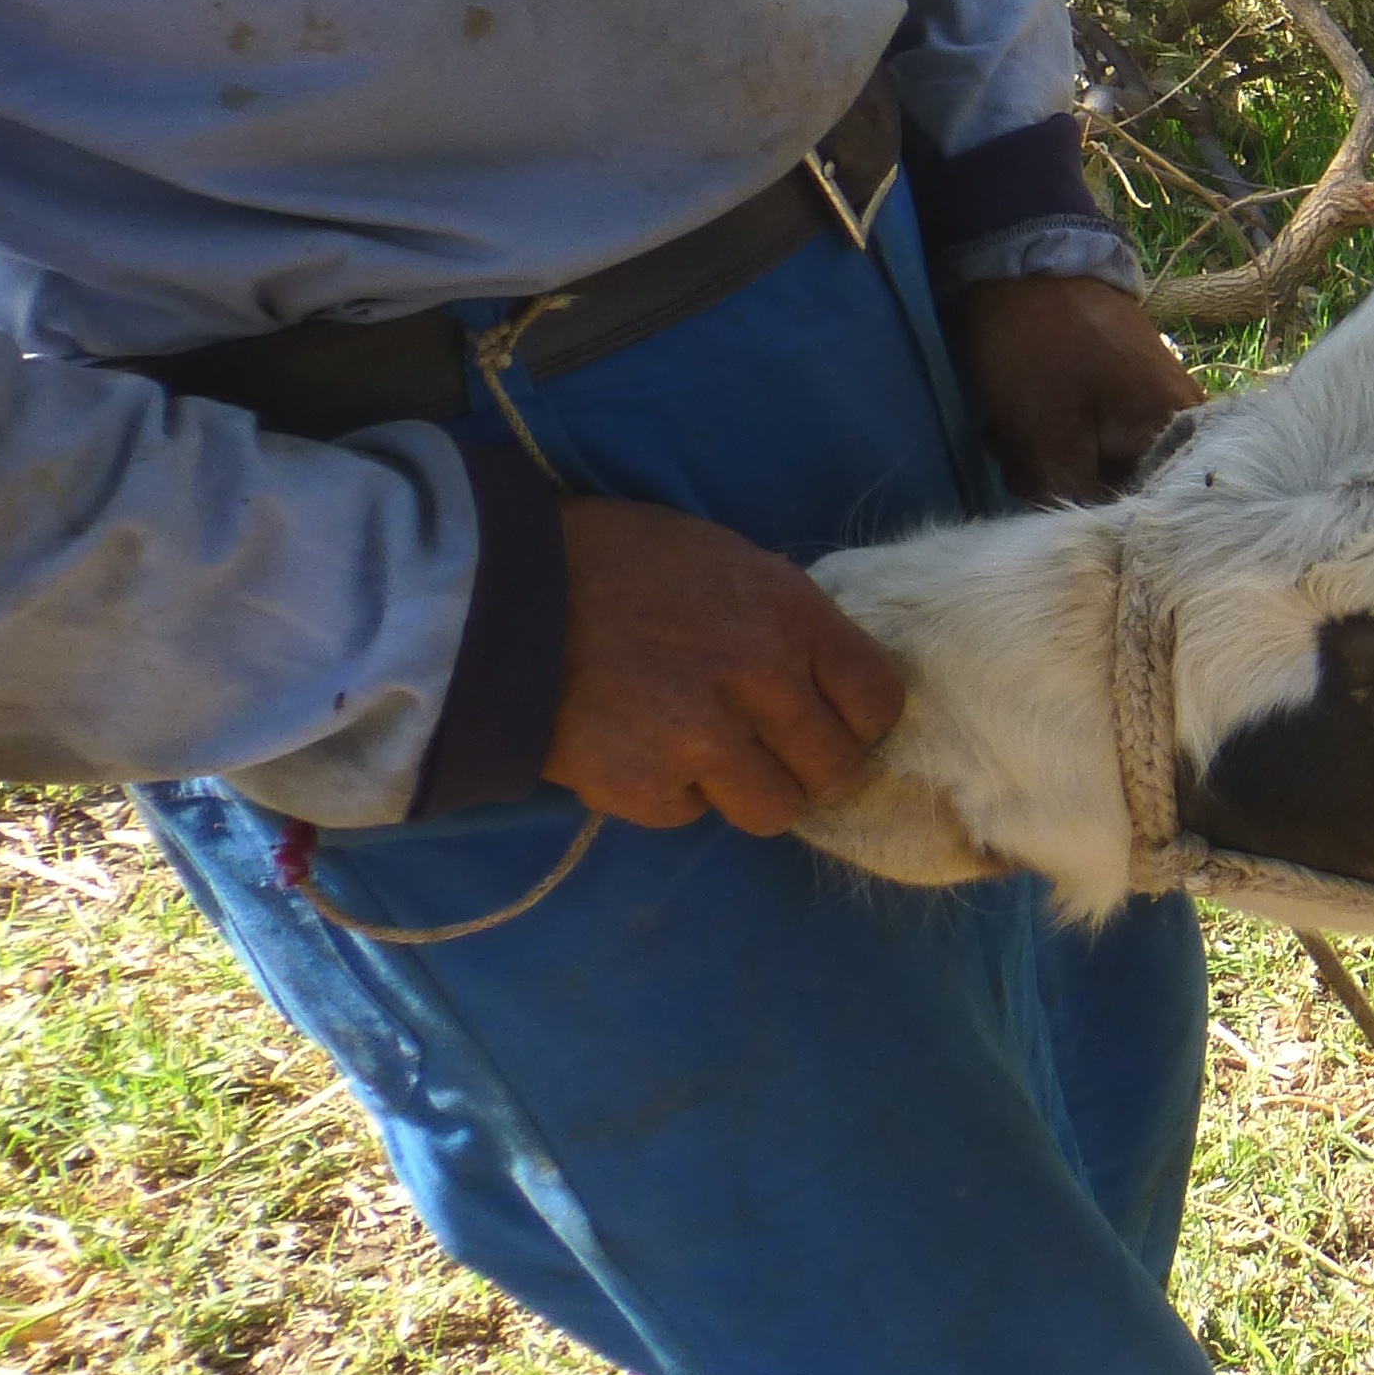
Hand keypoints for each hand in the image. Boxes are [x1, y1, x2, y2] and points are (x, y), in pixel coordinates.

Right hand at [549, 497, 909, 832]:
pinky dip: (670, 793)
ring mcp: (704, 739)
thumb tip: (822, 675)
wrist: (495, 594)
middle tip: (771, 752)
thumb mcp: (725, 561)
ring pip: (774, 809)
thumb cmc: (614, 560)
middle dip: (808, 767)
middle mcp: (762, 681)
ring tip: (706, 758)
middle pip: (834, 769)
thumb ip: (783, 620)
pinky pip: (690, 814)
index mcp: (791, 615)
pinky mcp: (644, 786)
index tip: (832, 722)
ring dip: (747, 791)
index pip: (877, 701)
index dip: (858, 720)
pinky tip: (639, 750)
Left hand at [954, 274, 1205, 504]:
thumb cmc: (1038, 348)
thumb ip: (1070, 499)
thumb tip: (1085, 544)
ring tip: (1014, 439)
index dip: (1098, 524)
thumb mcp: (1044, 435)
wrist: (1023, 258)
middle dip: (1071, 488)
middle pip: (1129, 489)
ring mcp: (1156, 402)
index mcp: (1178, 431)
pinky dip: (1061, 439)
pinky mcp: (1127, 389)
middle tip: (1019, 467)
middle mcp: (1184, 421)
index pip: (1152, 511)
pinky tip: (1023, 424)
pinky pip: (1099, 437)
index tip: (1051, 518)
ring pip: (1106, 465)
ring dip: (1058, 464)